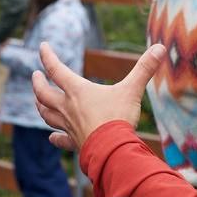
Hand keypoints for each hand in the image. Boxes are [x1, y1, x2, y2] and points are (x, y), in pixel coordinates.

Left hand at [32, 41, 163, 150]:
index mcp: (77, 91)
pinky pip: (60, 139)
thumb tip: (161, 47)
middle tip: (35, 75)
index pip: (55, 69)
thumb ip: (145, 68)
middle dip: (37, 83)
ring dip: (40, 106)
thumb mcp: (132, 90)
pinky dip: (55, 138)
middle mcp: (67, 107)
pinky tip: (52, 138)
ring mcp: (68, 126)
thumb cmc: (119, 118)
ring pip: (46, 115)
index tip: (42, 46)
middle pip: (43, 93)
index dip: (47, 56)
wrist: (112, 151)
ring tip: (38, 101)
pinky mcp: (74, 142)